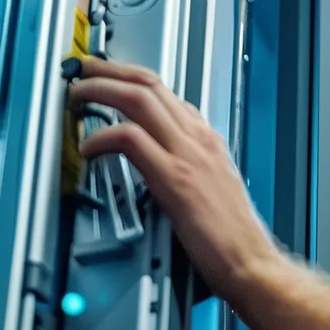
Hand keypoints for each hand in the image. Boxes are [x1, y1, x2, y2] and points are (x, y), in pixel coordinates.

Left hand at [68, 57, 284, 293]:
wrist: (252, 263)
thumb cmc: (233, 239)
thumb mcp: (213, 190)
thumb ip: (188, 169)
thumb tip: (160, 163)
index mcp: (208, 141)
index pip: (166, 93)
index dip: (131, 79)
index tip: (109, 78)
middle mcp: (199, 139)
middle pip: (150, 82)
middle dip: (110, 68)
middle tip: (83, 66)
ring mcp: (188, 155)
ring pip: (138, 98)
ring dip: (100, 88)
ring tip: (77, 94)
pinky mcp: (175, 179)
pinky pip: (130, 139)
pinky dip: (101, 137)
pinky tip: (88, 150)